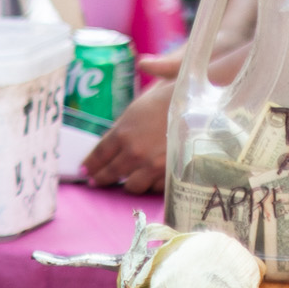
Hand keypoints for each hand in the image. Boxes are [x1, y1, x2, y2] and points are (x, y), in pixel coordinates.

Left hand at [79, 54, 185, 194]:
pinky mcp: (171, 173)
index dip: (90, 164)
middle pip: (110, 173)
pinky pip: (155, 187)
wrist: (203, 105)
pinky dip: (153, 184)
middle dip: (102, 178)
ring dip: (129, 183)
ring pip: (132, 186)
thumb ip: (122, 128)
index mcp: (122, 133)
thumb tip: (110, 143)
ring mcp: (153, 165)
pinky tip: (152, 179)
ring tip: (128, 180)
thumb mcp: (138, 109)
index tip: (85, 170)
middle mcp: (134, 152)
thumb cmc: (170, 100)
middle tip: (97, 181)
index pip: (98, 155)